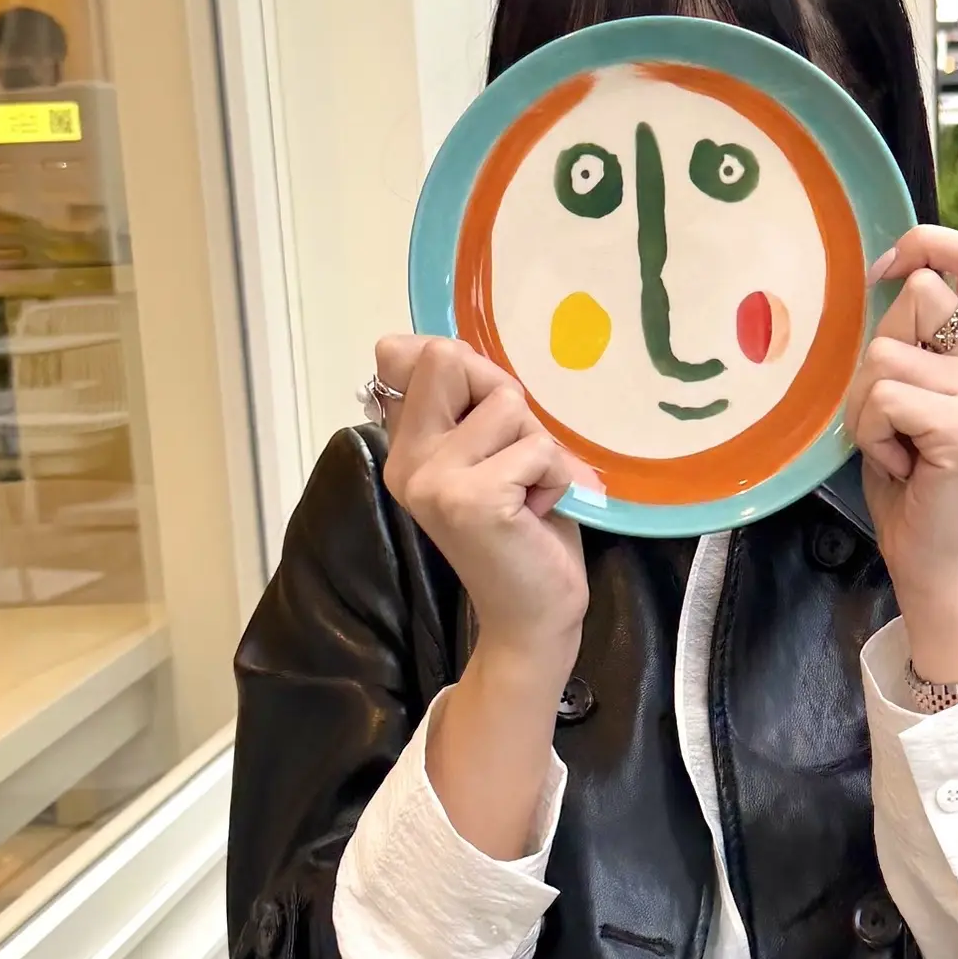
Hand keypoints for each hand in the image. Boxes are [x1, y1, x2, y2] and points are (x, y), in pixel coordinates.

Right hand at [374, 335, 589, 675]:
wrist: (532, 614)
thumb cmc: (523, 530)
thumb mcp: (491, 452)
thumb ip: (464, 402)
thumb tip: (422, 344)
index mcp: (404, 446)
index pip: (412, 354)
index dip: (467, 374)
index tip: (486, 423)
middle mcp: (406, 460)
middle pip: (451, 360)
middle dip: (504, 401)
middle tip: (515, 461)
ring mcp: (434, 480)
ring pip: (507, 405)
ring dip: (538, 447)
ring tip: (528, 493)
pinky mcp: (472, 500)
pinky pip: (537, 448)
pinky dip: (554, 477)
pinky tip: (536, 513)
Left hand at [844, 229, 957, 682]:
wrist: (935, 562)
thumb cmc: (912, 482)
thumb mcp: (907, 396)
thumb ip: (908, 343)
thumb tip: (880, 280)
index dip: (930, 243)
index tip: (888, 268)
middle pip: (918, 294)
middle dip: (877, 351)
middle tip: (889, 415)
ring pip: (886, 353)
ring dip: (865, 405)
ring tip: (894, 445)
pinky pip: (884, 396)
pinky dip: (872, 434)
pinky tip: (899, 463)